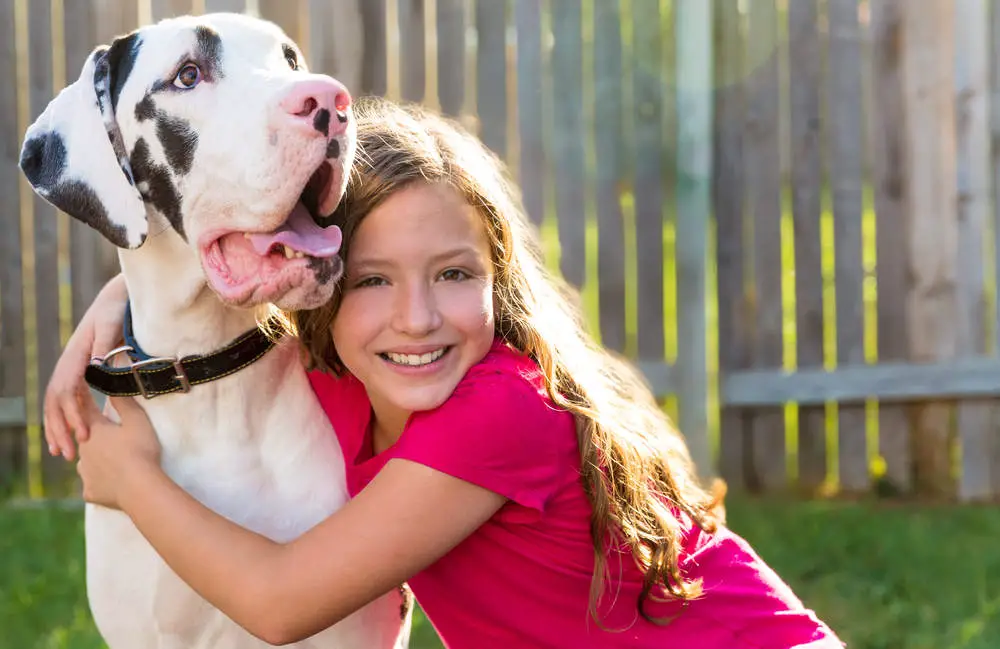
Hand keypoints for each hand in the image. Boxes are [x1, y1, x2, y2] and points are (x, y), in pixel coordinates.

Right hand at [44, 274, 128, 459]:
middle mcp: (69, 364)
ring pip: (56, 404)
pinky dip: (65, 418)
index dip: (72, 415)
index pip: (67, 391)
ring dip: (57, 428)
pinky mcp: (79, 372)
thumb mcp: (111, 324)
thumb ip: (104, 344)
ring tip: (61, 454)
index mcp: (76, 356)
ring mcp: (72, 369)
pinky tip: (70, 435)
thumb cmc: (115, 310)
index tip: (83, 435)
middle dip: (58, 429)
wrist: (115, 299)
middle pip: (55, 402)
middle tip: (67, 455)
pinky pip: (67, 400)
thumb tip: (95, 367)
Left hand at [77, 395, 161, 510]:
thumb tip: (113, 388)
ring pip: (87, 463)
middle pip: (85, 439)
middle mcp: (84, 450)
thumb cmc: (140, 450)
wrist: (139, 487)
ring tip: (112, 463)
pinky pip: (93, 484)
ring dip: (95, 460)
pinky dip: (101, 482)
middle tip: (109, 437)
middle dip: (94, 436)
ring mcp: (85, 473)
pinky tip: (111, 484)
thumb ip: (124, 403)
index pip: (87, 410)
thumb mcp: (138, 421)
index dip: (85, 399)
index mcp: (95, 431)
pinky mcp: (90, 491)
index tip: (80, 389)